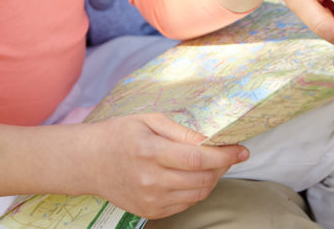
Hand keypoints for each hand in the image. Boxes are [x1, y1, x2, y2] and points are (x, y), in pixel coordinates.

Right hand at [86, 113, 247, 218]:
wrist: (91, 162)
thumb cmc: (121, 134)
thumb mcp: (149, 120)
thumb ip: (181, 131)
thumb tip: (211, 139)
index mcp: (151, 151)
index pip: (197, 158)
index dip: (224, 155)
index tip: (242, 150)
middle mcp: (151, 180)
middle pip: (202, 178)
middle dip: (222, 166)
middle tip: (227, 153)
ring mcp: (151, 200)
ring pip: (197, 194)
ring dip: (212, 179)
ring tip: (211, 163)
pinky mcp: (150, 212)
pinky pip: (185, 204)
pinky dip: (197, 190)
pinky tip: (193, 176)